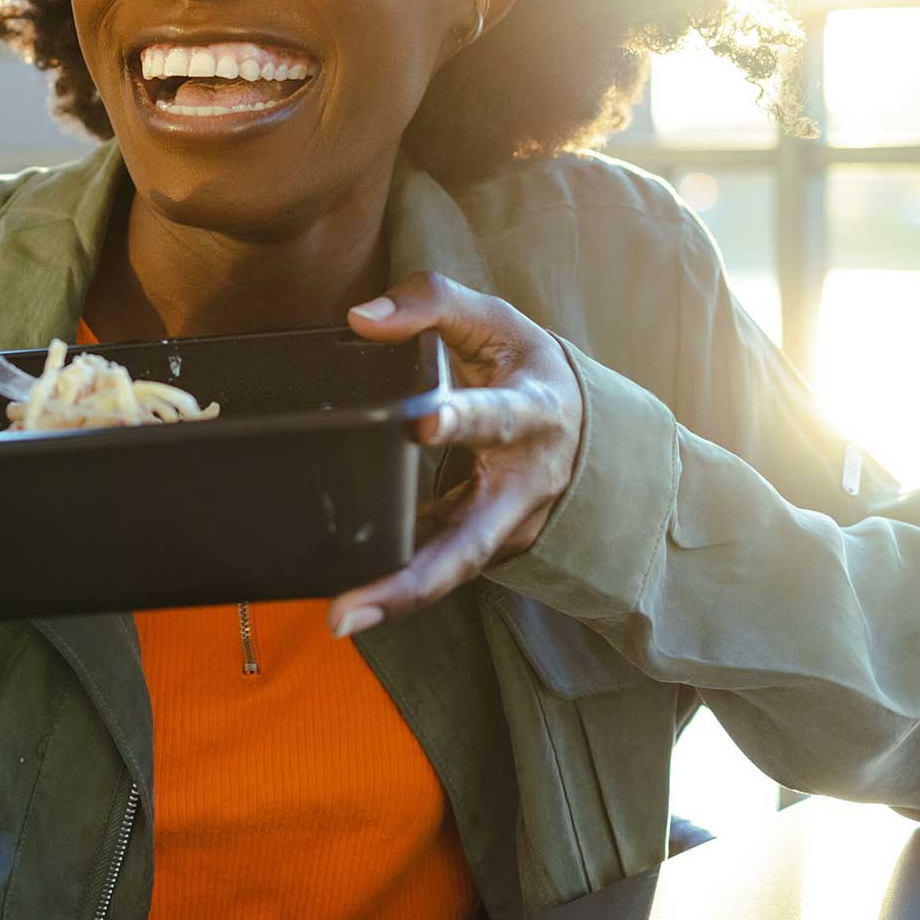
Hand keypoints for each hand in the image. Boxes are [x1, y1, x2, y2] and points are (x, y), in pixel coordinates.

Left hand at [328, 273, 585, 634]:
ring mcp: (505, 524)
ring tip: (341, 616)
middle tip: (359, 599)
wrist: (578, 420)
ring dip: (398, 597)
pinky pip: (437, 565)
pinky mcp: (483, 542)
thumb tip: (360, 319)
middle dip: (420, 573)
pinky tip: (349, 602)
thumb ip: (429, 303)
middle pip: (473, 538)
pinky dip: (395, 586)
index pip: (497, 415)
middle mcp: (523, 482)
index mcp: (532, 413)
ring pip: (453, 568)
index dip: (464, 418)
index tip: (424, 421)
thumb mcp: (493, 319)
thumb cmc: (523, 365)